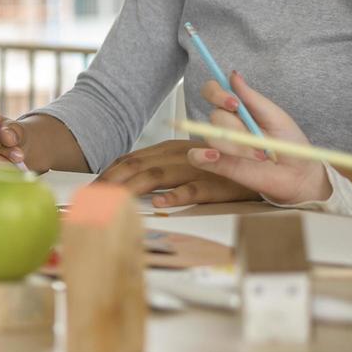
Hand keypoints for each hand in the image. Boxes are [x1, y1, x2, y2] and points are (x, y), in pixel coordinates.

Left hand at [96, 138, 258, 207]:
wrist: (261, 166)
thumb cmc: (218, 167)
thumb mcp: (184, 161)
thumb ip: (159, 168)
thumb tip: (128, 180)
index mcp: (168, 149)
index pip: (130, 159)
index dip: (109, 172)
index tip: (91, 186)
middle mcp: (178, 155)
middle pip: (137, 165)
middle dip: (111, 180)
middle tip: (92, 196)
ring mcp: (196, 168)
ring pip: (158, 175)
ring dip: (132, 187)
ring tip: (113, 198)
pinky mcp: (216, 184)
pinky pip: (194, 189)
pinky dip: (176, 195)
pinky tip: (160, 202)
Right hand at [188, 73, 331, 205]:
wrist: (299, 173)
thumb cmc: (290, 143)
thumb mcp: (276, 116)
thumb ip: (252, 97)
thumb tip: (233, 74)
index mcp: (237, 108)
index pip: (212, 92)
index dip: (217, 94)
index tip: (234, 104)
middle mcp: (225, 123)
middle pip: (214, 116)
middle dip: (237, 128)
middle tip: (258, 141)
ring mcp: (220, 143)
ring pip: (210, 136)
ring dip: (236, 147)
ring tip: (260, 156)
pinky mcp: (217, 164)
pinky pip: (195, 157)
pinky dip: (200, 155)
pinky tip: (214, 156)